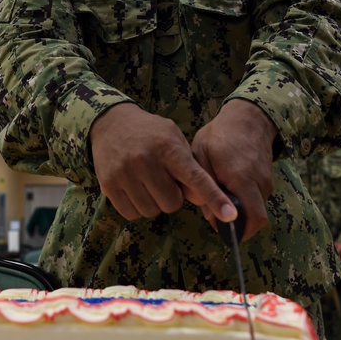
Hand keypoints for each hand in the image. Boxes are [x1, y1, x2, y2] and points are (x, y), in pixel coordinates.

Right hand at [90, 103, 235, 222]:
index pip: (196, 178)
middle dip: (172, 196)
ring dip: (154, 202)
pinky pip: (132, 213)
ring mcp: (125, 173)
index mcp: (168, 148)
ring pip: (152, 211)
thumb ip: (190, 167)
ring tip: (147, 182)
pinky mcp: (109, 185)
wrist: (111, 123)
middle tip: (164, 180)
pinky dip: (136, 207)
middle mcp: (146, 160)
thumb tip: (201, 199)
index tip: (231, 216)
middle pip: (172, 203)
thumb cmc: (150, 134)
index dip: (215, 198)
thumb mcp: (174, 139)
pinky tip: (134, 188)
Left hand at [191, 99, 277, 239]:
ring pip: (256, 208)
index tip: (221, 229)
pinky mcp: (268, 179)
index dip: (238, 231)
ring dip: (241, 210)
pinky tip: (230, 187)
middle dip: (239, 224)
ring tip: (221, 195)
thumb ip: (202, 186)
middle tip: (219, 217)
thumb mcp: (201, 156)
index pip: (253, 219)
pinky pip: (257, 198)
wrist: (247, 118)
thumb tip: (209, 214)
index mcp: (242, 178)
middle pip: (257, 219)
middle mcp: (260, 182)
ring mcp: (267, 180)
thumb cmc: (219, 136)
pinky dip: (245, 200)